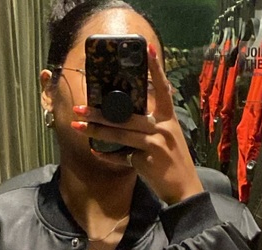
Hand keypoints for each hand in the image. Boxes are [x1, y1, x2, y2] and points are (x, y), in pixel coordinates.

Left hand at [70, 44, 202, 204]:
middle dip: (100, 113)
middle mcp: (162, 128)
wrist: (184, 188)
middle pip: (127, 116)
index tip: (147, 49)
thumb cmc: (173, 161)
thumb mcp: (168, 137)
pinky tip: (95, 152)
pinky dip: (107, 156)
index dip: (155, 69)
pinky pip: (121, 157)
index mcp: (168, 118)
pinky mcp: (147, 162)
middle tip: (80, 107)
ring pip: (120, 135)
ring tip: (78, 126)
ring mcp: (155, 145)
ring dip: (96, 131)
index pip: (163, 89)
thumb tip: (124, 116)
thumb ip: (151, 125)